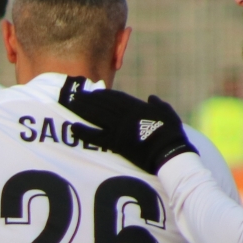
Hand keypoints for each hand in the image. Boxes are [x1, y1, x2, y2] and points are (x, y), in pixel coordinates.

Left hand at [58, 76, 195, 173]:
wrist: (168, 151)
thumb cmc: (171, 133)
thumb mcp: (167, 112)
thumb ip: (157, 104)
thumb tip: (151, 97)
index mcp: (136, 107)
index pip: (116, 97)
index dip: (103, 94)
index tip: (93, 92)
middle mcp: (125, 115)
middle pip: (102, 104)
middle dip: (88, 99)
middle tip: (75, 96)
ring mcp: (118, 128)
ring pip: (96, 116)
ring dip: (82, 110)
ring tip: (71, 105)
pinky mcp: (115, 142)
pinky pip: (95, 136)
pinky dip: (83, 132)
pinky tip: (72, 127)